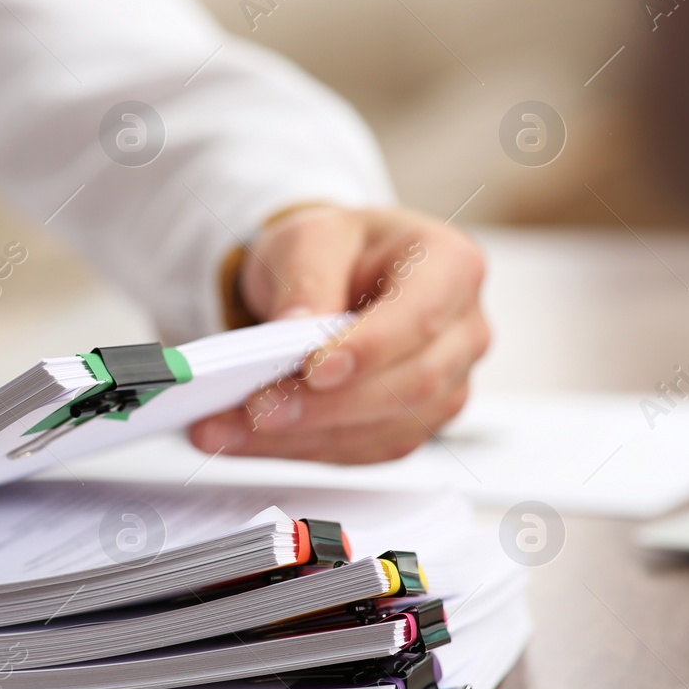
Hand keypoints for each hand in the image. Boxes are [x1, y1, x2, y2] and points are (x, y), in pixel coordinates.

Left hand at [190, 205, 488, 462]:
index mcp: (450, 266)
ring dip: (300, 438)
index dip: (369, 350)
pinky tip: (247, 440)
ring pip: (383, 430)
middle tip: (257, 408)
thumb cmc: (337, 249)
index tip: (313, 370)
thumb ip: (306, 279)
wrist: (334, 274)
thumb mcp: (312, 236)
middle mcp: (461, 331)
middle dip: (325, 406)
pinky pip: (362, 451)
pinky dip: (300, 450)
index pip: (420, 318)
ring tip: (227, 428)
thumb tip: (295, 331)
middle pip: (408, 386)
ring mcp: (445, 385)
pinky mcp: (412, 424)